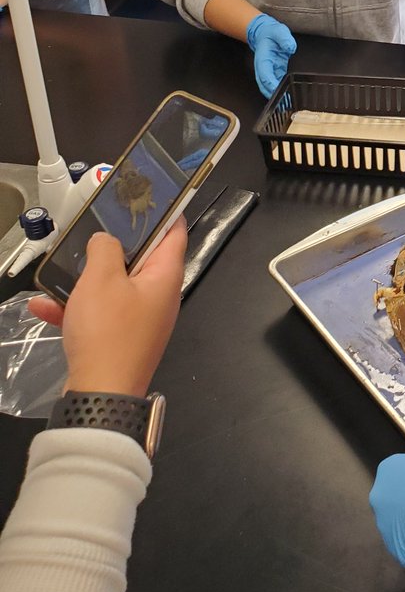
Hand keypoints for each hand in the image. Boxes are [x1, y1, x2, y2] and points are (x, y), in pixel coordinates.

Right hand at [28, 219, 186, 396]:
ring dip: (86, 278)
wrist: (100, 396)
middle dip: (114, 244)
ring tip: (60, 268)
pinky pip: (99, 314)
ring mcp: (140, 320)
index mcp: (165, 277)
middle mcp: (159, 297)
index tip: (148, 194)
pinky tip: (43, 305)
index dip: (164, 211)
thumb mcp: (101, 279)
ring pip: (114, 287)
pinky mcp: (120, 340)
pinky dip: (75, 307)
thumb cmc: (108, 332)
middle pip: (141, 258)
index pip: (174, 232)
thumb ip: (104, 248)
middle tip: (93, 226)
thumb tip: (106, 240)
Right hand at [246, 13, 296, 98]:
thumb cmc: (271, 33)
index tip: (278, 91)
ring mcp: (269, 71)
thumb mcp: (279, 31)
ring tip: (286, 104)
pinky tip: (287, 97)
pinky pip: (276, 84)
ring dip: (276, 96)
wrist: (264, 32)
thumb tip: (290, 47)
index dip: (271, 84)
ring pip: (269, 87)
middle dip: (273, 95)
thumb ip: (284, 38)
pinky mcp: (274, 72)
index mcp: (263, 59)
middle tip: (283, 104)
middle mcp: (264, 68)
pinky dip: (280, 91)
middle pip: (265, 85)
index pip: (266, 75)